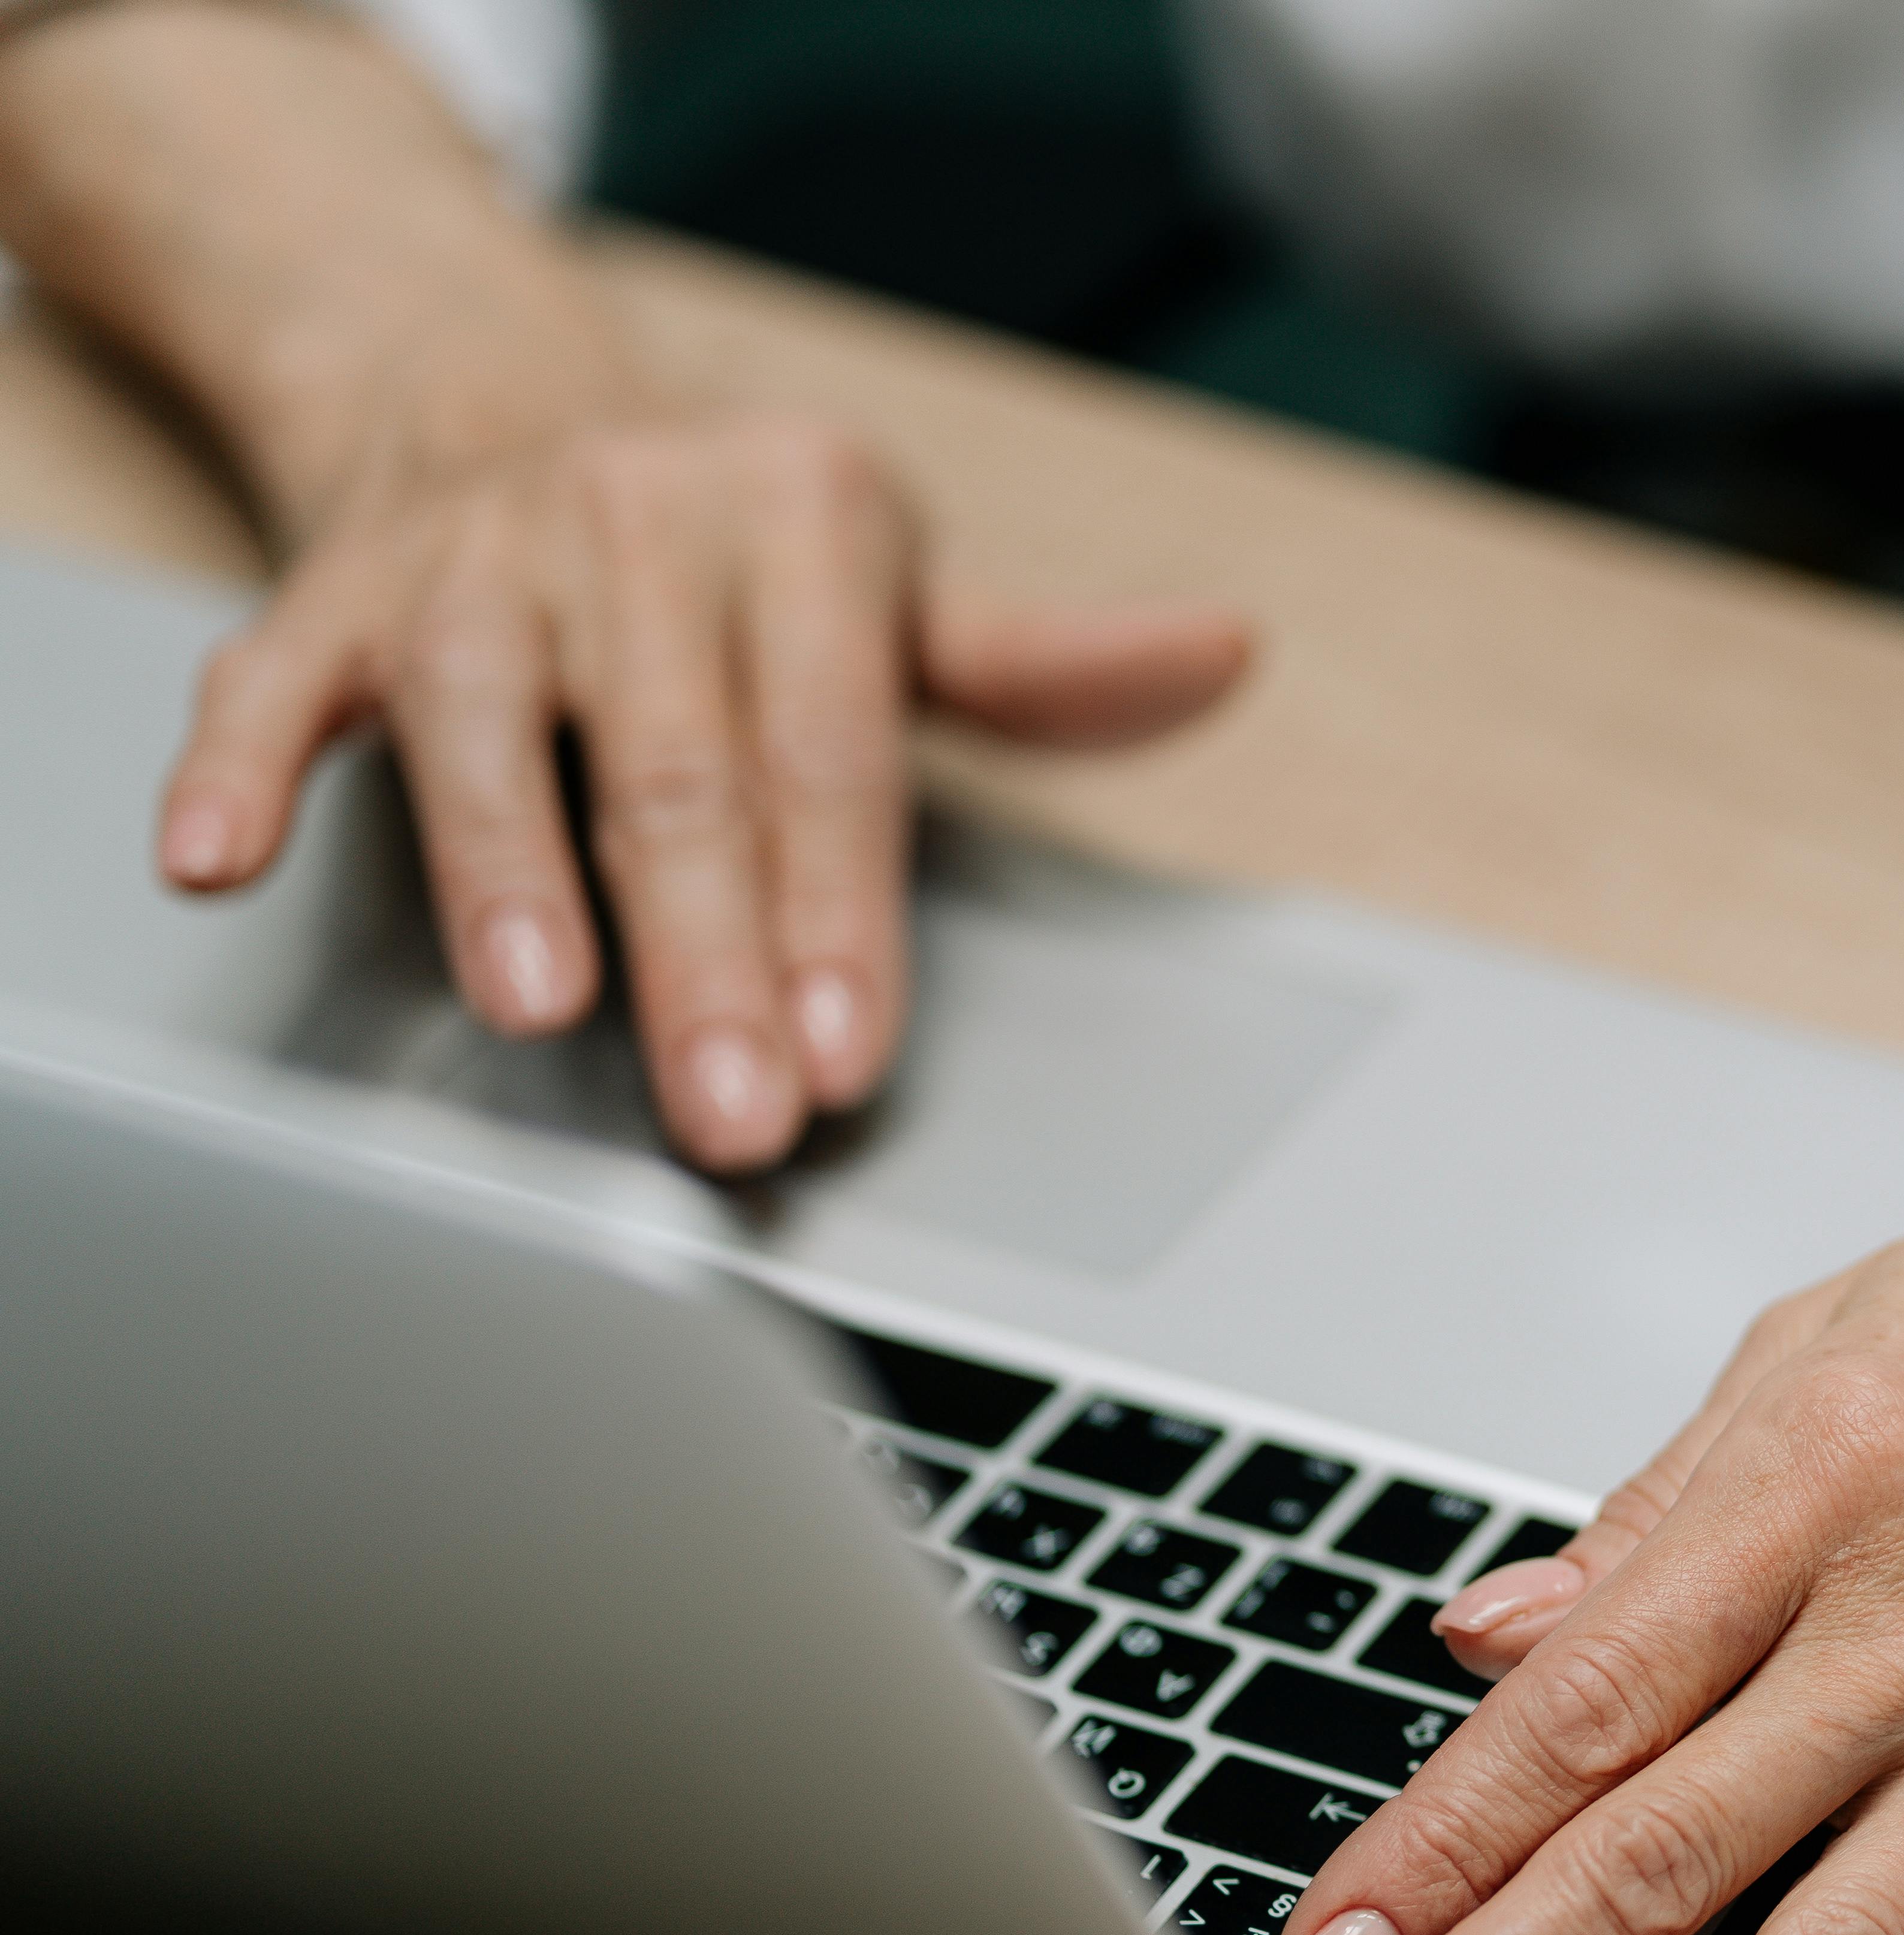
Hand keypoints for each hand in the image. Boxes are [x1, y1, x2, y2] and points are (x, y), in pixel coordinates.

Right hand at [152, 407, 1251, 1170]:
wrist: (504, 390)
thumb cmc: (740, 550)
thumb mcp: (901, 587)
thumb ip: (1043, 664)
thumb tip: (1223, 654)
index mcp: (797, 522)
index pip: (831, 754)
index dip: (841, 914)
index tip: (851, 1053)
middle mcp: (632, 524)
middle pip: (675, 773)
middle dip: (707, 954)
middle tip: (731, 1110)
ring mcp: (473, 558)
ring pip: (485, 719)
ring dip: (501, 864)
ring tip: (533, 1003)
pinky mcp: (331, 591)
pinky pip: (273, 677)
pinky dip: (240, 763)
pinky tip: (215, 854)